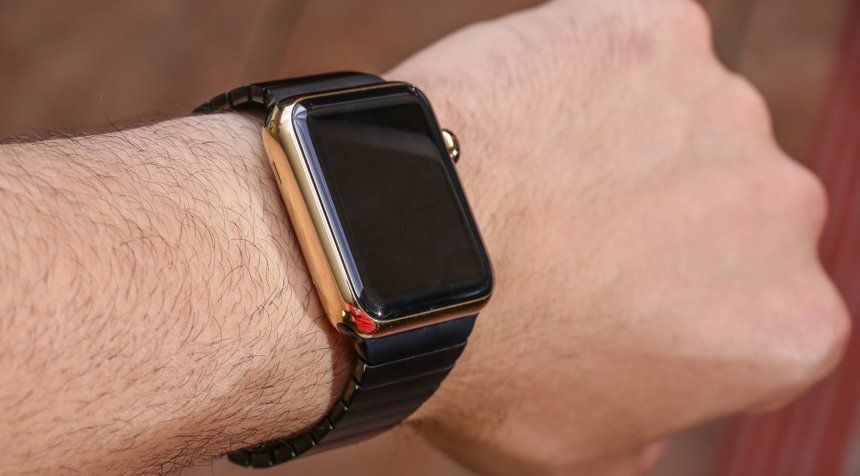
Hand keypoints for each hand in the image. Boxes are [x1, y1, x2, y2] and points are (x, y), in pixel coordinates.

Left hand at [390, 0, 849, 473]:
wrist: (400, 259)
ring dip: (623, 146)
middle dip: (665, 224)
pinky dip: (584, 75)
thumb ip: (651, 420)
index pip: (760, 310)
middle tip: (572, 236)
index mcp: (790, 325)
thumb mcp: (583, 449)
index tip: (627, 302)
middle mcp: (785, 210)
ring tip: (534, 176)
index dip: (686, 309)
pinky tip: (525, 116)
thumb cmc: (486, 371)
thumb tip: (654, 404)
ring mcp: (722, 107)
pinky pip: (628, 51)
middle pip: (730, 210)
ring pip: (680, 124)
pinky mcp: (656, 31)